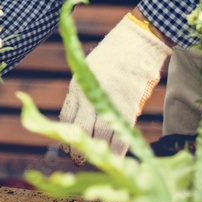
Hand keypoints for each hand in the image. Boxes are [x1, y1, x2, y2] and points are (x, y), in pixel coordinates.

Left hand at [59, 14, 171, 157]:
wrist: (136, 42)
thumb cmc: (115, 54)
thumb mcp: (90, 69)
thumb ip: (86, 90)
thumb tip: (86, 113)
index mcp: (77, 86)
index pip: (65, 117)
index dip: (66, 134)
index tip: (68, 144)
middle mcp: (88, 96)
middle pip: (79, 130)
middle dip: (77, 148)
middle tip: (80, 158)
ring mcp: (108, 102)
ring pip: (98, 137)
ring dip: (97, 151)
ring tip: (96, 159)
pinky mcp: (128, 107)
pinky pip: (119, 136)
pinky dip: (117, 150)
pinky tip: (116, 158)